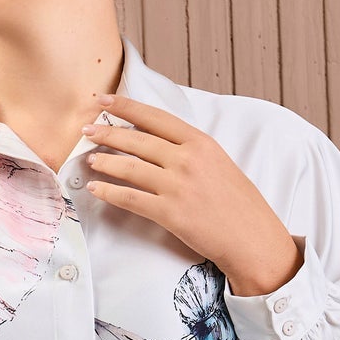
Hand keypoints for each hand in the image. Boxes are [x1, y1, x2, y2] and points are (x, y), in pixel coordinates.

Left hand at [78, 92, 302, 295]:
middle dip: (107, 133)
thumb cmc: (239, 204)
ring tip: (89, 159)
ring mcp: (178, 186)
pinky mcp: (170, 213)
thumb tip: (159, 144)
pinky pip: (131, 199)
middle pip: (137, 140)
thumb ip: (191, 151)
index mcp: (201, 143)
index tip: (104, 101)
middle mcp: (188, 160)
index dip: (126, 107)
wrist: (252, 238)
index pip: (155, 118)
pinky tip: (96, 189)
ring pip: (130, 167)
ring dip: (105, 161)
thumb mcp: (219, 164)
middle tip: (86, 130)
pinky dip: (109, 193)